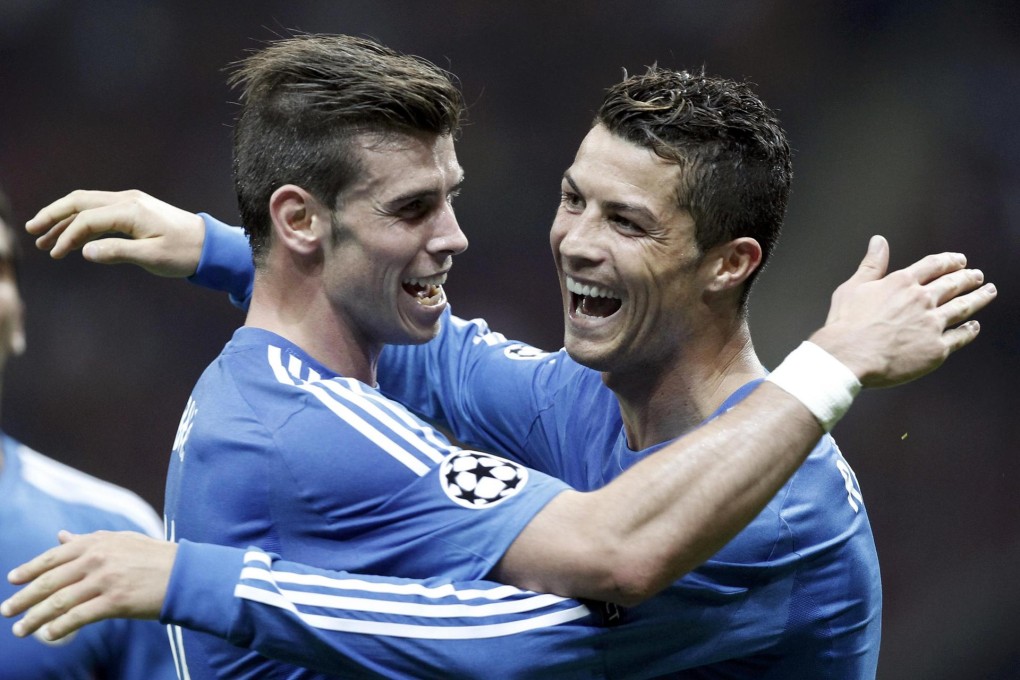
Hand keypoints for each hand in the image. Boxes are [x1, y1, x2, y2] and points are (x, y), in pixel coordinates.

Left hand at [1, 530, 175, 640]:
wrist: (186, 574)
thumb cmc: (155, 557)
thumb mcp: (121, 541)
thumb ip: (89, 540)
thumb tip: (60, 535)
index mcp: (98, 542)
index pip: (53, 557)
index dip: (29, 569)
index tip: (12, 580)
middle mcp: (98, 558)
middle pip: (50, 580)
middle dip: (24, 598)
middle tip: (7, 611)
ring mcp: (105, 580)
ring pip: (58, 601)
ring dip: (35, 618)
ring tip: (21, 629)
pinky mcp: (115, 602)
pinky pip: (77, 617)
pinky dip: (59, 628)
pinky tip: (48, 636)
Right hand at [25, 189, 205, 276]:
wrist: (210, 245)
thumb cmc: (184, 253)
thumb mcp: (153, 257)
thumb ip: (118, 253)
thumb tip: (84, 251)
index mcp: (131, 210)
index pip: (87, 218)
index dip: (66, 235)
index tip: (55, 254)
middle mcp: (128, 200)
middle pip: (79, 201)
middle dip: (53, 216)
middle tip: (31, 231)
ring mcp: (131, 202)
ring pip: (88, 205)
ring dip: (65, 220)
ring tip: (45, 239)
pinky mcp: (134, 210)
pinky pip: (100, 211)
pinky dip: (83, 222)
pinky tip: (72, 238)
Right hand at [810, 235, 996, 387]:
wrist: (849, 356)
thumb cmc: (846, 323)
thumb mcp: (853, 287)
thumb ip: (871, 264)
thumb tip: (878, 241)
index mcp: (902, 283)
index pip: (934, 265)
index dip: (950, 261)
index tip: (960, 260)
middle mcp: (922, 300)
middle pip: (953, 284)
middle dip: (968, 278)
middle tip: (977, 275)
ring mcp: (932, 324)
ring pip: (963, 307)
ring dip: (979, 298)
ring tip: (988, 292)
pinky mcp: (936, 348)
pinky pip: (960, 337)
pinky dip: (970, 330)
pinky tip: (974, 326)